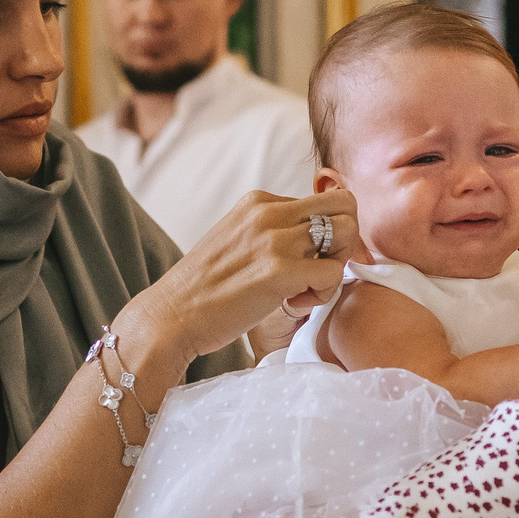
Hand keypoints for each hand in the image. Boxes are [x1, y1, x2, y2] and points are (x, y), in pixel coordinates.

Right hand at [126, 190, 358, 364]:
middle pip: (345, 205)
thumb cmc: (206, 289)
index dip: (325, 235)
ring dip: (335, 267)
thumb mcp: (238, 239)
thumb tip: (315, 238)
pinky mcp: (280, 271)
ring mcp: (274, 239)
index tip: (303, 261)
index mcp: (259, 201)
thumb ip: (271, 231)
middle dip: (345, 240)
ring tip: (305, 289)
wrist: (171, 316)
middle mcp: (269, 212)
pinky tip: (294, 304)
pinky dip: (324, 294)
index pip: (322, 202)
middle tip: (320, 271)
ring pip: (346, 235)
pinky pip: (334, 273)